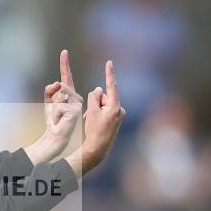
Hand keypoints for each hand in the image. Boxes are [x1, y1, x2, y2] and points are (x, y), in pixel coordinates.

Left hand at [26, 50, 83, 163]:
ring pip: (60, 92)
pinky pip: (60, 102)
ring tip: (58, 115)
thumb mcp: (48, 102)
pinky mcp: (76, 108)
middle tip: (55, 111)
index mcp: (68, 93)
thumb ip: (50, 89)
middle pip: (59, 85)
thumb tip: (58, 83)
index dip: (65, 64)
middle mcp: (74, 95)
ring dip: (54, 105)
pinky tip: (60, 118)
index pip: (66, 75)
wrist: (56, 134)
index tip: (64, 51)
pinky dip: (56, 111)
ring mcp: (77, 101)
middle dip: (52, 97)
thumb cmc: (53, 119)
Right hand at [67, 60, 124, 175]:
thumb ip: (94, 97)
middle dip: (96, 102)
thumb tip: (99, 89)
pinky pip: (105, 111)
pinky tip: (95, 124)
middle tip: (91, 115)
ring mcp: (118, 115)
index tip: (109, 62)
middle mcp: (119, 109)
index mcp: (115, 107)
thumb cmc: (94, 130)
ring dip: (96, 109)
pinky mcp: (116, 119)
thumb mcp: (91, 111)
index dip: (109, 73)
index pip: (111, 86)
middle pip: (104, 96)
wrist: (97, 148)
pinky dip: (98, 114)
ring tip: (92, 122)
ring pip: (103, 104)